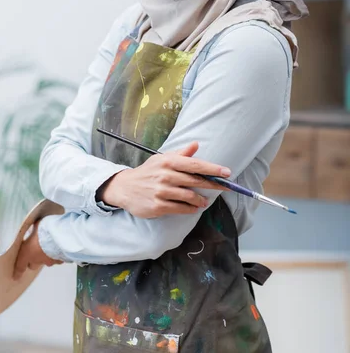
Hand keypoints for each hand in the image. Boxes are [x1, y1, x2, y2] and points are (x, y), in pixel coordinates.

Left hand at [13, 220, 62, 280]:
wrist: (59, 236)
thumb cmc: (43, 230)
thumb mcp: (35, 225)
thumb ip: (34, 227)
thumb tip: (34, 224)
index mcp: (26, 253)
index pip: (20, 266)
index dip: (17, 272)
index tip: (16, 277)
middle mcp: (36, 260)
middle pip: (32, 265)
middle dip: (33, 261)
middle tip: (34, 252)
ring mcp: (48, 261)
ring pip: (45, 262)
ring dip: (45, 256)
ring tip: (49, 248)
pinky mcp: (59, 260)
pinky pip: (56, 259)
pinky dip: (56, 255)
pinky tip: (58, 248)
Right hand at [97, 141, 231, 217]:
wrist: (125, 188)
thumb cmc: (147, 172)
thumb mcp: (162, 159)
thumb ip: (180, 154)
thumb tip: (196, 144)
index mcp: (168, 162)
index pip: (195, 164)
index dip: (212, 169)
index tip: (227, 172)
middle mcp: (165, 175)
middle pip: (195, 181)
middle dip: (213, 184)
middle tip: (226, 187)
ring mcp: (161, 191)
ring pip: (189, 196)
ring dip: (200, 200)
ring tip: (204, 201)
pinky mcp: (158, 206)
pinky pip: (180, 208)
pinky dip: (190, 208)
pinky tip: (194, 208)